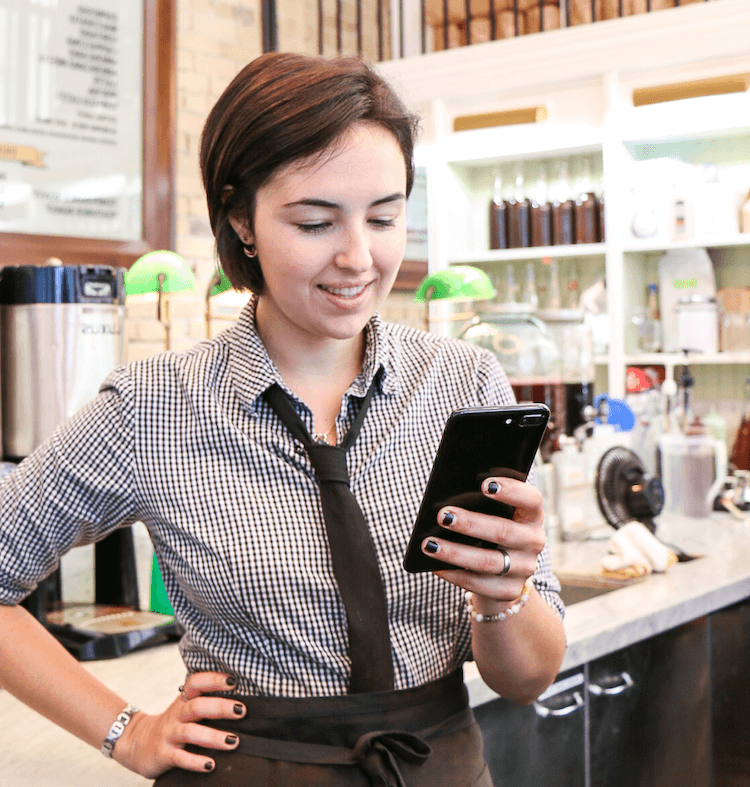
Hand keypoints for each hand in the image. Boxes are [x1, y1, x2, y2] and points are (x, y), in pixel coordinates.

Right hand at [112, 671, 244, 777]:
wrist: (136, 743)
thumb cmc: (173, 724)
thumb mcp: (185, 709)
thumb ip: (206, 702)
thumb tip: (243, 699)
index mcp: (183, 700)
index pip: (196, 683)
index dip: (213, 679)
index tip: (233, 680)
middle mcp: (176, 715)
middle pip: (197, 706)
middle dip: (220, 707)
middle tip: (241, 710)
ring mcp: (168, 735)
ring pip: (190, 732)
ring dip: (213, 737)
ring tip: (234, 741)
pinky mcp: (163, 755)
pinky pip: (179, 758)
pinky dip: (195, 762)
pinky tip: (211, 765)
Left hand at [421, 476, 545, 605]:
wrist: (503, 571)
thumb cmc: (489, 526)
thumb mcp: (492, 512)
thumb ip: (479, 503)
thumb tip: (446, 502)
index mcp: (531, 515)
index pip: (531, 499)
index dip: (511, 491)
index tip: (484, 484)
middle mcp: (533, 541)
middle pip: (503, 531)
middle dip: (470, 523)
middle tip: (442, 516)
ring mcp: (524, 568)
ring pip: (488, 561)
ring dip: (455, 552)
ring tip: (429, 544)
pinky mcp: (510, 591)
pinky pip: (479, 584)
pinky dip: (454, 574)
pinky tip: (435, 566)